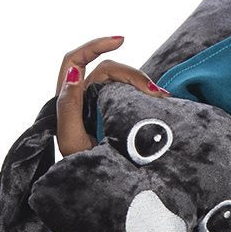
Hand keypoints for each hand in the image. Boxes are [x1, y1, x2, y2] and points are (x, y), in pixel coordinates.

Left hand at [55, 36, 170, 158]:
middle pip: (107, 69)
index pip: (74, 61)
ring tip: (162, 99)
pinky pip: (131, 93)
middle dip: (132, 75)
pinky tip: (162, 102)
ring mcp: (101, 102)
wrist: (97, 190)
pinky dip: (146, 94)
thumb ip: (69, 108)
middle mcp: (84, 96)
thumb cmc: (80, 166)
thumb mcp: (72, 141)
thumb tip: (74, 73)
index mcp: (68, 100)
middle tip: (156, 94)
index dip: (94, 45)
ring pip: (122, 80)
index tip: (121, 41)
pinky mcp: (118, 110)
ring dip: (142, 84)